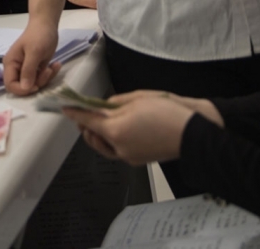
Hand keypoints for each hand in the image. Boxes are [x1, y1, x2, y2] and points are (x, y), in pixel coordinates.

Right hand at [3, 19, 59, 95]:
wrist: (47, 24)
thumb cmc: (39, 35)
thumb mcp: (34, 52)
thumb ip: (28, 70)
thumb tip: (25, 88)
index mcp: (10, 63)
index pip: (10, 85)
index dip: (22, 89)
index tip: (36, 85)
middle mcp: (16, 68)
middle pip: (23, 87)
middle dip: (37, 82)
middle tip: (47, 71)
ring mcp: (26, 69)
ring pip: (34, 84)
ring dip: (46, 77)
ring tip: (54, 65)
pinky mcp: (35, 68)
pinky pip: (41, 78)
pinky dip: (49, 74)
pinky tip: (56, 64)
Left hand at [64, 92, 198, 164]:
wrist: (194, 134)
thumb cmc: (167, 112)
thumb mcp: (138, 99)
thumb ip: (115, 104)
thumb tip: (105, 108)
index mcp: (115, 131)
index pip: (88, 121)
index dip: (75, 113)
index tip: (65, 108)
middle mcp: (119, 148)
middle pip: (94, 138)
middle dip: (86, 127)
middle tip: (83, 114)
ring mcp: (129, 156)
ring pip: (105, 147)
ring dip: (98, 136)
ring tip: (98, 123)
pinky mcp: (139, 160)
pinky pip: (118, 151)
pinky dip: (112, 141)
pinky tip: (118, 130)